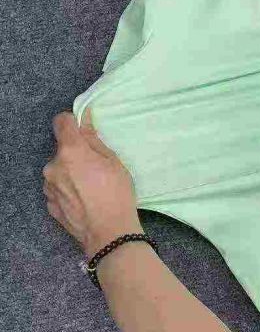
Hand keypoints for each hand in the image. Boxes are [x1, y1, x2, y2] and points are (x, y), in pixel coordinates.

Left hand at [42, 107, 143, 257]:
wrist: (108, 233)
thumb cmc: (117, 192)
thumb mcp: (113, 161)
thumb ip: (94, 139)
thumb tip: (84, 120)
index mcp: (70, 151)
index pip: (61, 122)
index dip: (73, 121)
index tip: (84, 128)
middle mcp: (53, 166)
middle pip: (62, 148)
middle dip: (76, 151)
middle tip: (97, 165)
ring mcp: (49, 187)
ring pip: (59, 168)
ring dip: (71, 170)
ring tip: (91, 185)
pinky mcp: (50, 204)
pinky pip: (58, 187)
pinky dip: (68, 187)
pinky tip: (85, 198)